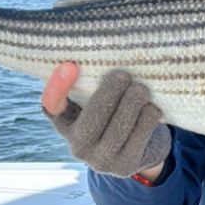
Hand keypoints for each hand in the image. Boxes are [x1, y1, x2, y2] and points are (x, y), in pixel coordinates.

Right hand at [42, 63, 170, 179]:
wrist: (137, 149)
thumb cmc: (114, 112)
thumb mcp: (98, 98)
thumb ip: (92, 79)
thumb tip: (97, 38)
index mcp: (65, 123)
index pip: (52, 106)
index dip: (57, 87)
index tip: (69, 65)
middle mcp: (78, 146)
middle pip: (92, 117)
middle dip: (110, 92)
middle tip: (123, 75)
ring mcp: (101, 160)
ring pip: (119, 126)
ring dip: (132, 102)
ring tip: (140, 88)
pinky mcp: (126, 165)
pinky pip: (140, 134)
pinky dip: (148, 116)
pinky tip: (151, 107)